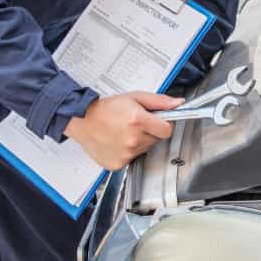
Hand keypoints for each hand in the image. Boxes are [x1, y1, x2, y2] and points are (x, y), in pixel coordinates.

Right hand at [63, 92, 183, 169]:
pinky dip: (127, 152)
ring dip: (138, 142)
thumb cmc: (106, 108)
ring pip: (144, 149)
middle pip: (155, 140)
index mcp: (138, 121)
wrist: (82, 120)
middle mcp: (133, 139)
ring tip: (124, 132)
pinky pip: (132, 158)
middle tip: (134, 124)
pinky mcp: (118, 163)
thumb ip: (159, 101)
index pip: (167, 130)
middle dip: (149, 132)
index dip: (163, 125)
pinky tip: (118, 142)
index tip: (157, 122)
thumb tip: (178, 104)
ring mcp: (125, 153)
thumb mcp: (134, 97)